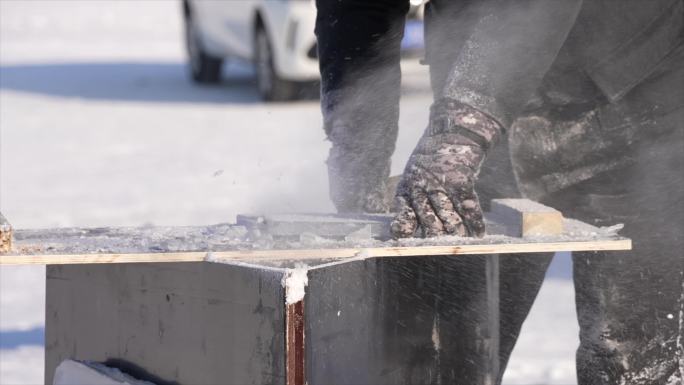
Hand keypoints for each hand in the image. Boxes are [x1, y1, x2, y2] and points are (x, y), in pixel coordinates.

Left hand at [391, 99, 501, 237]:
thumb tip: (402, 231)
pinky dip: (475, 222)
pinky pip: (468, 206)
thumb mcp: (413, 175)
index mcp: (407, 187)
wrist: (454, 130)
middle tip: (440, 249)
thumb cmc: (432, 158)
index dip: (404, 229)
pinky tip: (478, 234)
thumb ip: (410, 200)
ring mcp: (441, 183)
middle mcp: (421, 186)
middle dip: (435, 236)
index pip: (403, 214)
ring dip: (456, 233)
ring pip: (448, 217)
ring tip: (461, 246)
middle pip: (428, 220)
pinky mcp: (461, 180)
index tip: (404, 241)